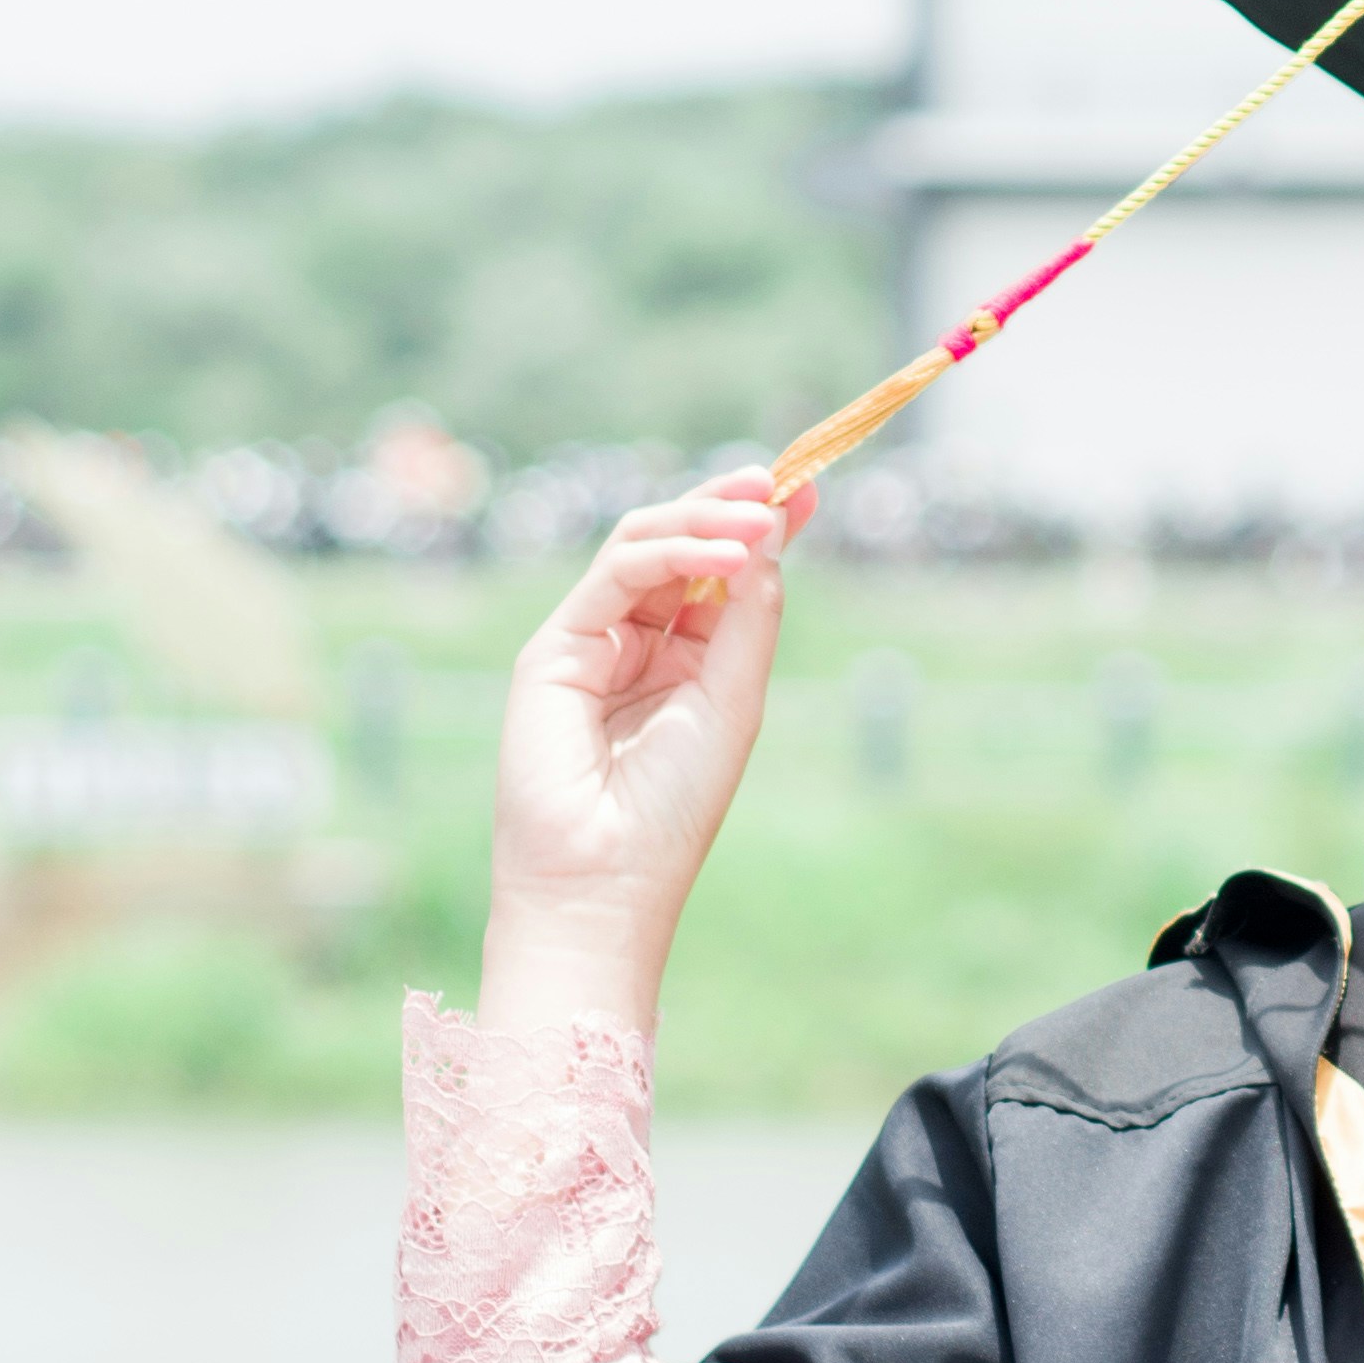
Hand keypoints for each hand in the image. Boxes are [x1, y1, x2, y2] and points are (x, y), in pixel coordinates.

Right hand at [475, 479, 804, 1037]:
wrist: (606, 879)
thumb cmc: (673, 809)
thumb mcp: (734, 699)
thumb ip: (750, 616)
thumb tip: (772, 534)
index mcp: (682, 663)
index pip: (718, 574)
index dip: (760, 528)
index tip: (810, 489)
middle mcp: (635, 643)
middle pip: (680, 546)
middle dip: (731, 505)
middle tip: (782, 484)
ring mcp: (591, 640)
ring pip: (645, 544)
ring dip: (706, 519)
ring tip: (762, 515)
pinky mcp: (553, 646)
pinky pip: (616, 572)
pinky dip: (675, 551)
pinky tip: (726, 554)